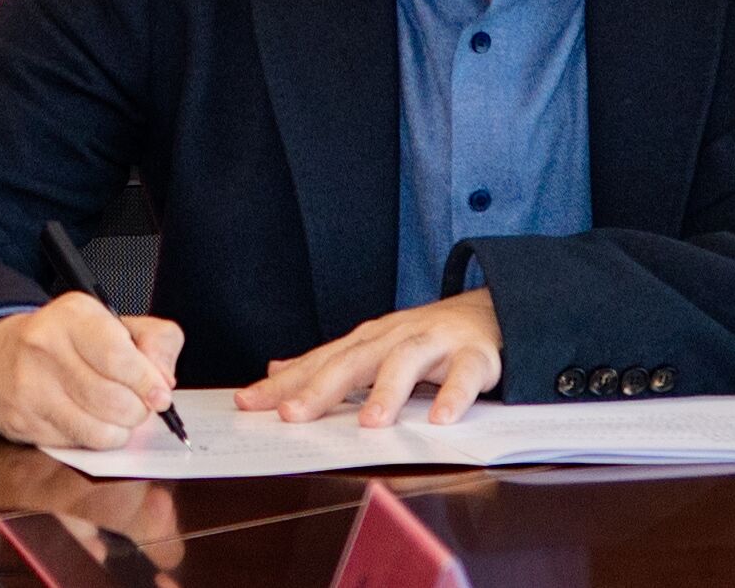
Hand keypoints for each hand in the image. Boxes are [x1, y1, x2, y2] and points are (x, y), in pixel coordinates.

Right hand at [0, 292, 185, 449]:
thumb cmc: (67, 341)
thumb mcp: (113, 323)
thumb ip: (155, 341)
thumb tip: (164, 381)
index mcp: (73, 315)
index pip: (117, 357)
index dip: (147, 383)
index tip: (160, 396)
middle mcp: (44, 346)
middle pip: (113, 401)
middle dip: (137, 411)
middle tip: (138, 405)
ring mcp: (28, 386)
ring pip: (98, 431)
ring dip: (119, 430)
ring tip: (115, 415)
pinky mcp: (21, 421)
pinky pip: (77, 446)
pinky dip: (93, 440)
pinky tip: (87, 421)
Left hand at [235, 289, 502, 427]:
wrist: (487, 312)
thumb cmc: (421, 338)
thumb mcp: (371, 348)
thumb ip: (326, 363)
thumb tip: (275, 372)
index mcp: (366, 341)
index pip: (318, 362)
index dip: (284, 383)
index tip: (247, 403)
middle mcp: (394, 337)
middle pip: (353, 361)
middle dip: (320, 388)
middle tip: (291, 414)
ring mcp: (434, 343)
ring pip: (406, 363)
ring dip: (387, 392)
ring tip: (369, 423)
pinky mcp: (473, 356)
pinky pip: (464, 377)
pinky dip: (454, 397)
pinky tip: (440, 419)